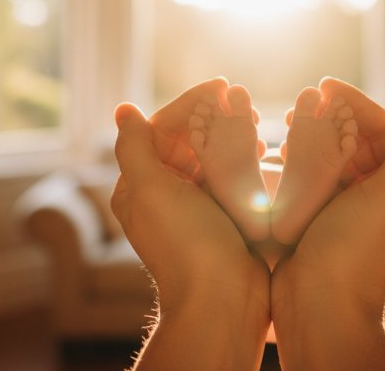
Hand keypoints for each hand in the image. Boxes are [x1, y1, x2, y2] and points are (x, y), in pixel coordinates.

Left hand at [111, 78, 269, 369]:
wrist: (222, 299)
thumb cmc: (184, 243)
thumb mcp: (151, 190)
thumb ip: (135, 147)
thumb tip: (123, 109)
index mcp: (141, 186)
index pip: (160, 130)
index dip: (189, 104)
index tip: (220, 86)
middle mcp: (165, 195)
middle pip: (187, 140)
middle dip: (212, 116)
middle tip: (241, 98)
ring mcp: (196, 207)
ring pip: (211, 156)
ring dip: (230, 134)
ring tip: (253, 120)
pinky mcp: (224, 218)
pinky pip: (231, 177)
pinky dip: (243, 158)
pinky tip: (262, 149)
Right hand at [271, 79, 384, 369]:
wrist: (319, 303)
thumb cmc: (360, 248)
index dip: (358, 106)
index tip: (326, 86)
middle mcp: (380, 199)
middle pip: (358, 143)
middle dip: (333, 118)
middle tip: (305, 102)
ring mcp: (348, 211)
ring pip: (333, 160)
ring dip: (314, 137)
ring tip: (292, 121)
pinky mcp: (319, 222)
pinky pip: (312, 181)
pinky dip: (300, 162)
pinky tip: (281, 151)